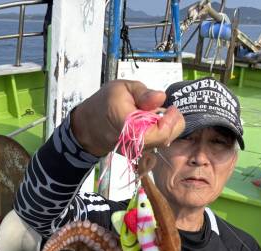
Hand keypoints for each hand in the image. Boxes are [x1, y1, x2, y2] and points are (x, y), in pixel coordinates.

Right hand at [70, 80, 184, 156]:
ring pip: (162, 142)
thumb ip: (143, 93)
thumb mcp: (122, 88)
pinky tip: (151, 123)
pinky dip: (159, 132)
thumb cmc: (104, 103)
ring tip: (155, 114)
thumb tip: (161, 97)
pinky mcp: (138, 152)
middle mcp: (135, 143)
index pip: (161, 133)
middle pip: (165, 139)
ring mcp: (136, 150)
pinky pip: (155, 144)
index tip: (171, 108)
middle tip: (168, 110)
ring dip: (166, 128)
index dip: (172, 121)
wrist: (88, 126)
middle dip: (172, 124)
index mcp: (130, 126)